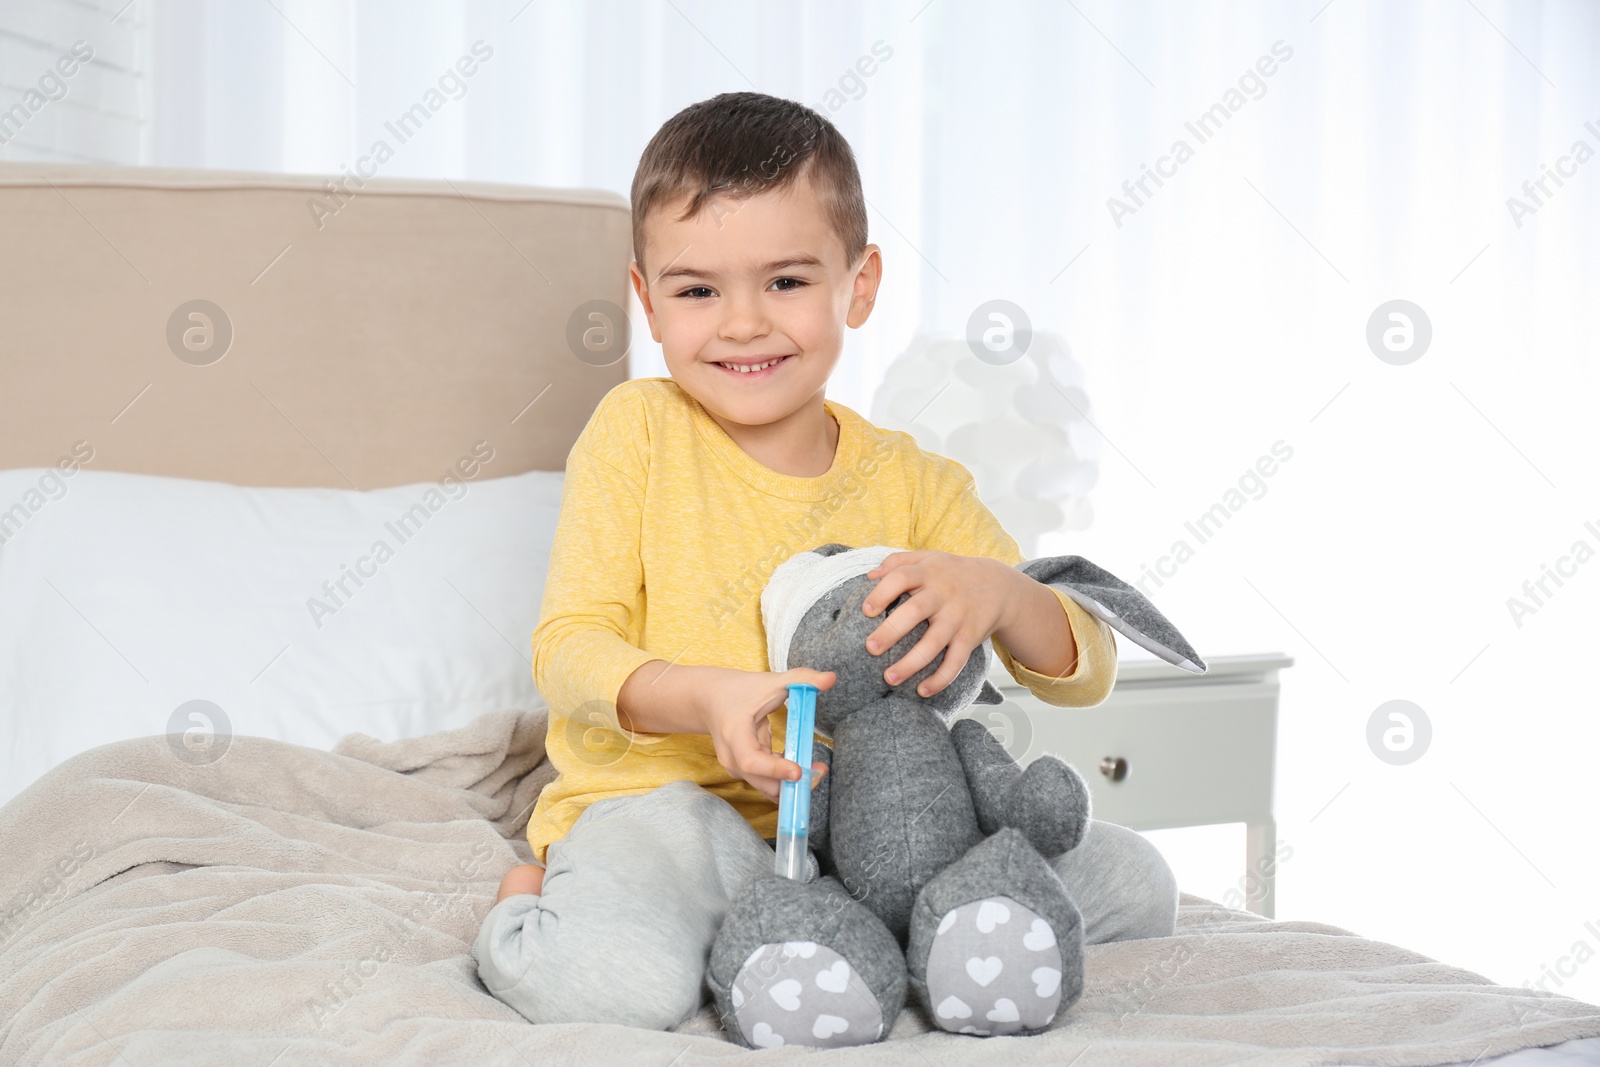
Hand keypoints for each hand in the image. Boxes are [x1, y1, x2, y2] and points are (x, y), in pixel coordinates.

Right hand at [696, 666, 835, 801]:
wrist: (711, 699)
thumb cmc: (740, 690)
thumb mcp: (771, 681)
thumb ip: (802, 678)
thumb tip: (831, 678)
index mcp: (734, 734)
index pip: (751, 760)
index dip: (775, 769)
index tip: (798, 771)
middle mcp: (732, 757)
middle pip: (762, 783)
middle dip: (792, 783)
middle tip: (820, 770)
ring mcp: (736, 768)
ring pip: (767, 788)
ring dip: (792, 784)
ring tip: (817, 768)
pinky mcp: (744, 772)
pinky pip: (767, 783)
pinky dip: (785, 780)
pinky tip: (802, 765)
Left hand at [862, 551, 1017, 697]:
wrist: (998, 586)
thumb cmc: (951, 573)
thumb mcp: (928, 558)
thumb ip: (897, 562)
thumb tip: (869, 577)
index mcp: (927, 572)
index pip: (901, 577)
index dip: (882, 593)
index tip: (866, 611)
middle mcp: (943, 594)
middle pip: (915, 611)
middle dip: (891, 631)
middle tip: (870, 648)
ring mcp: (957, 618)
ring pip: (934, 643)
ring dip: (911, 663)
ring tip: (889, 678)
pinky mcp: (969, 638)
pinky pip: (955, 662)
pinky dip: (941, 679)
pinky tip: (922, 691)